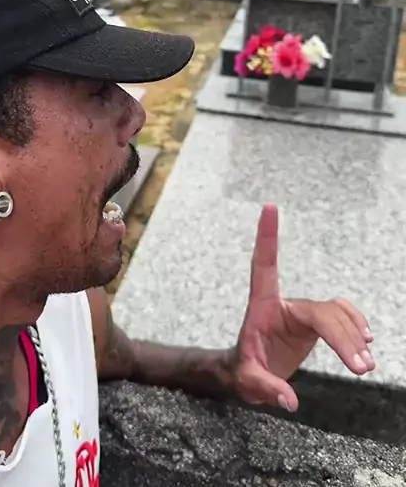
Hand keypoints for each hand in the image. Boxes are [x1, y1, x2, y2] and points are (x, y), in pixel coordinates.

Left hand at [231, 204, 374, 411]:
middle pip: (320, 311)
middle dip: (342, 337)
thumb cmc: (242, 369)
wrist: (248, 372)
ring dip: (352, 337)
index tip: (268, 206)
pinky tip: (365, 343)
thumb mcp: (246, 382)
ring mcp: (301, 312)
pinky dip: (354, 327)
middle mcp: (284, 303)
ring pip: (335, 315)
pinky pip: (340, 316)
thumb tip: (288, 400)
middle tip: (360, 367)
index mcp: (261, 306)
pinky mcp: (315, 322)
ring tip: (364, 365)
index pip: (264, 263)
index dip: (267, 235)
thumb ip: (264, 387)